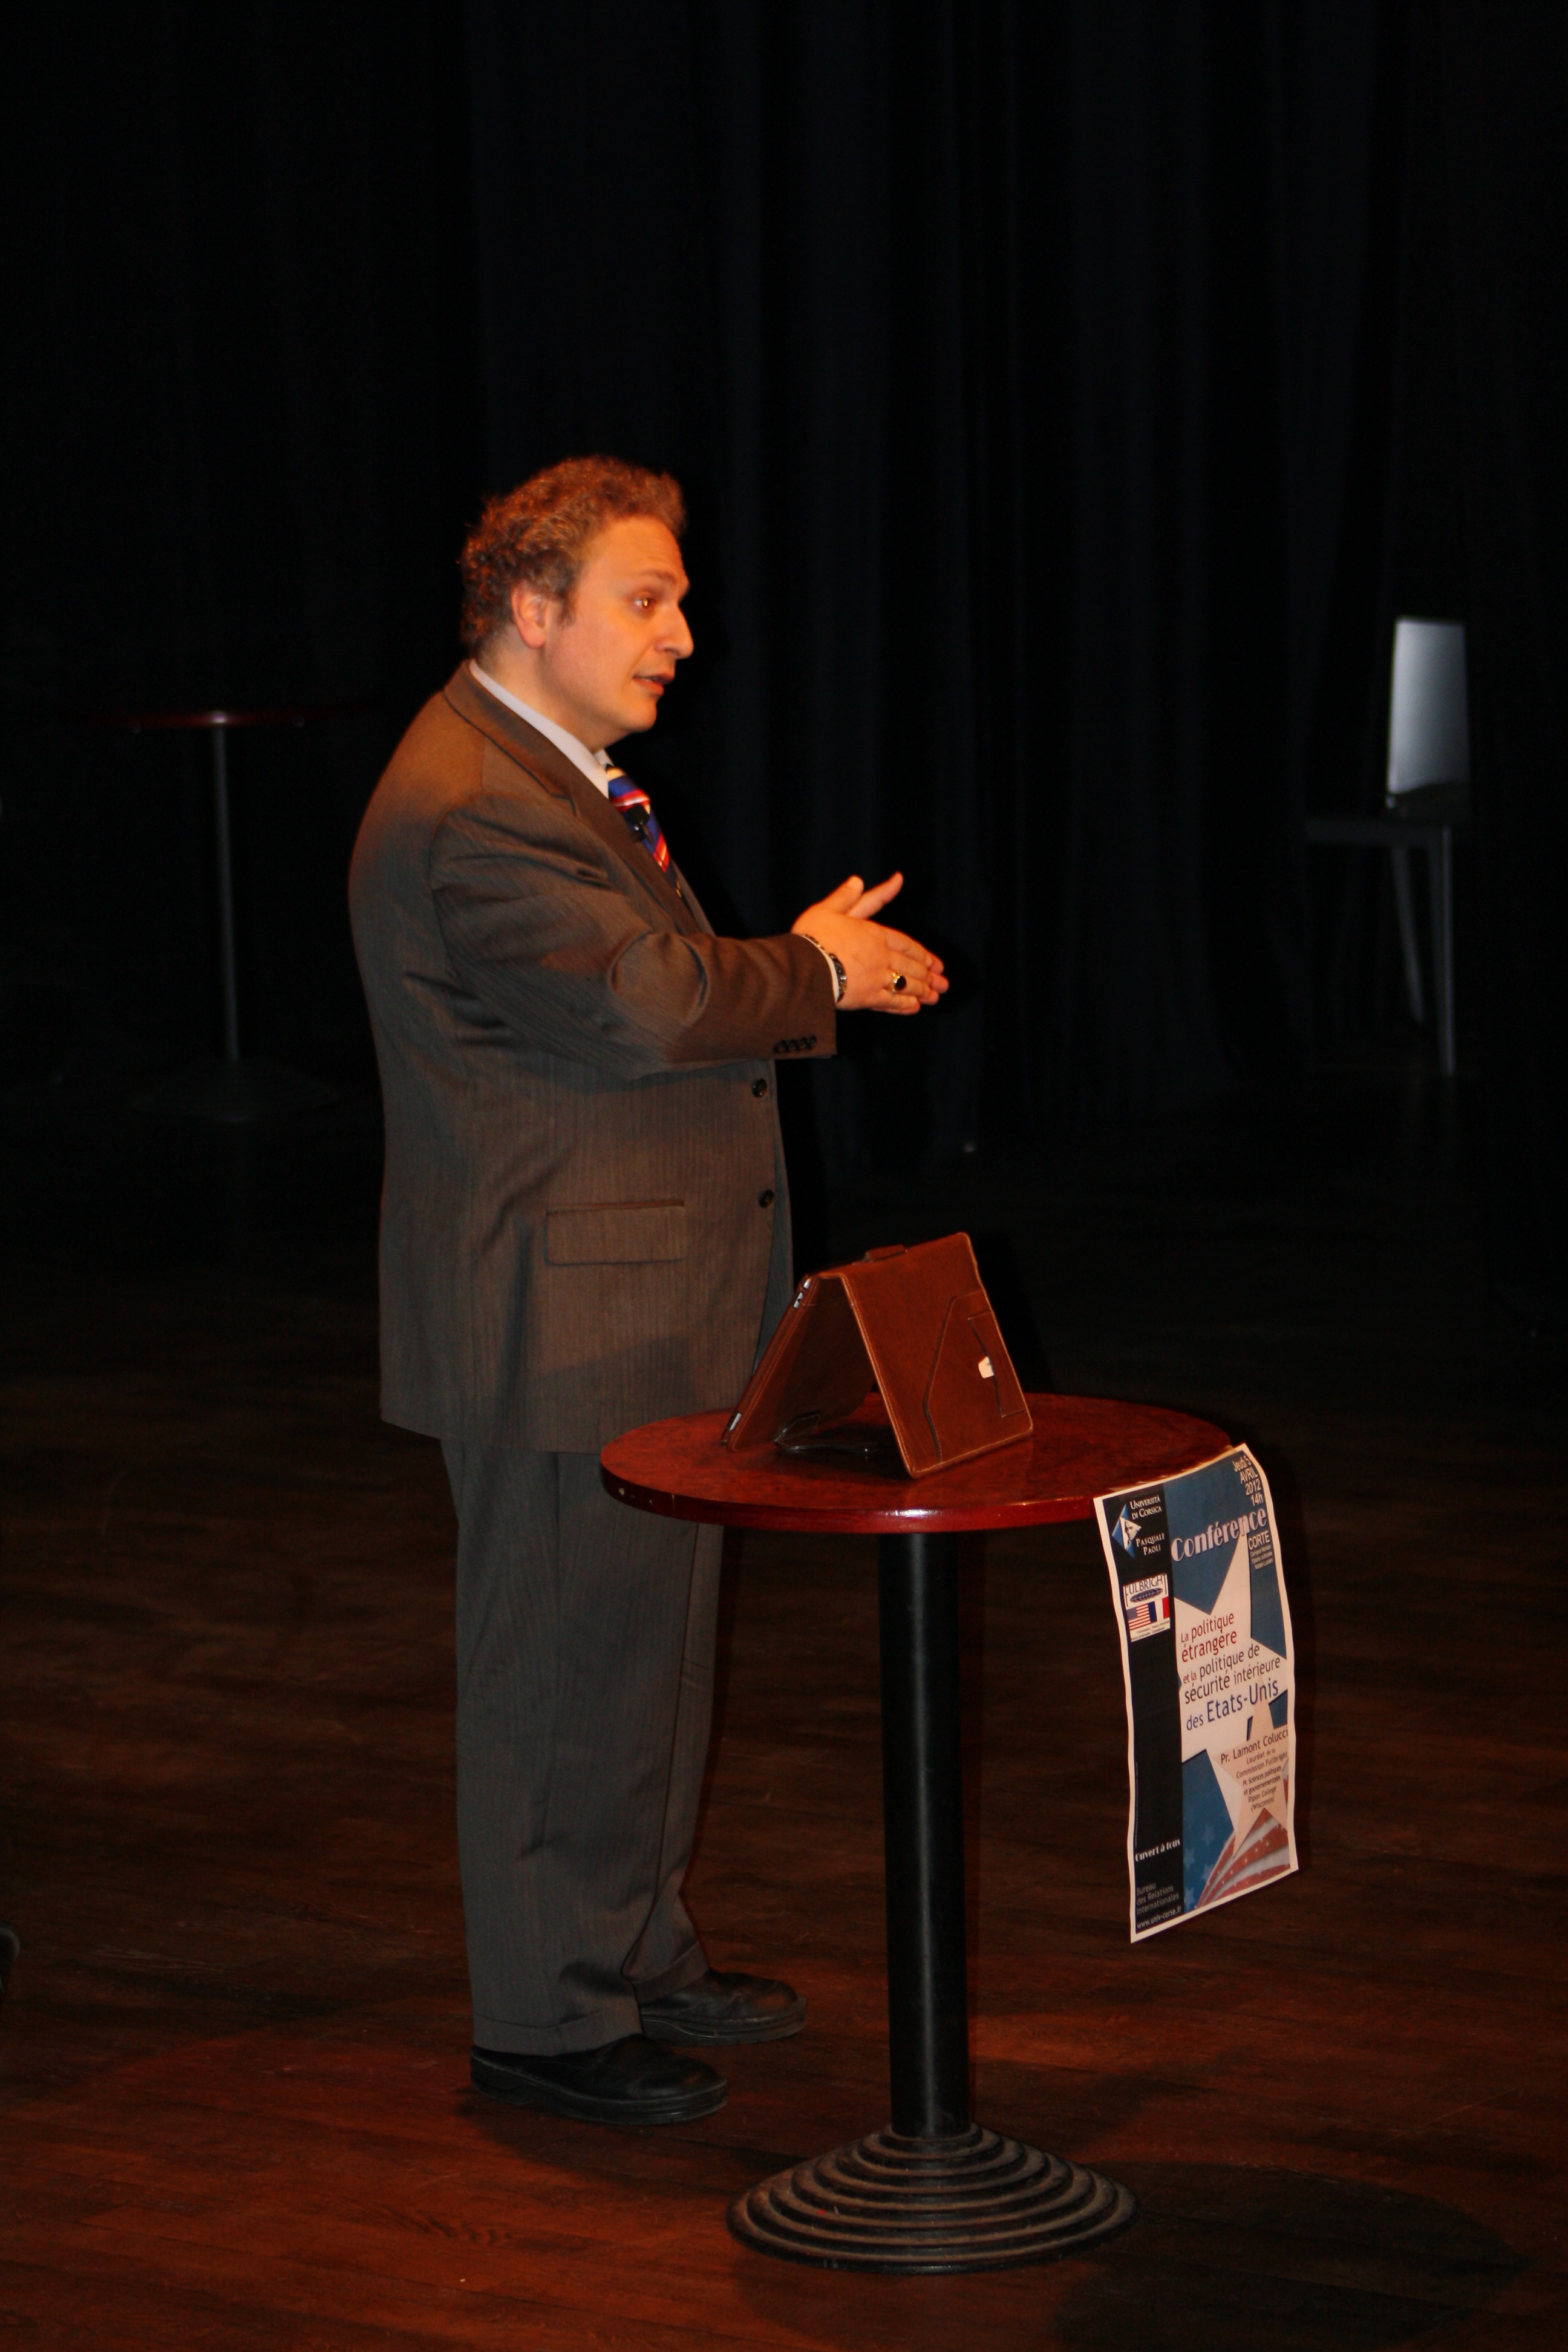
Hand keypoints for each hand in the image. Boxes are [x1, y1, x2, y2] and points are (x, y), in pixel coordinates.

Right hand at [791, 873, 948, 1012]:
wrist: (803, 966)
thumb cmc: (812, 936)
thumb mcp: (827, 909)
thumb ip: (846, 896)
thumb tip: (858, 880)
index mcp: (874, 934)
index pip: (906, 944)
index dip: (923, 954)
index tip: (937, 963)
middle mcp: (881, 956)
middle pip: (911, 966)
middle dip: (929, 975)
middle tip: (943, 983)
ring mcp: (876, 978)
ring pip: (905, 984)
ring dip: (922, 991)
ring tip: (935, 997)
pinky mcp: (867, 997)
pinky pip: (891, 1002)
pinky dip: (905, 1005)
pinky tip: (915, 1008)